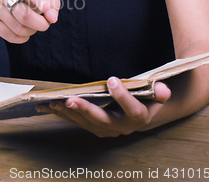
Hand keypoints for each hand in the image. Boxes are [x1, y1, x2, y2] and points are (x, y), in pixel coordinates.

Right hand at [0, 0, 60, 42]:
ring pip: (18, 28)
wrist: (5, 4)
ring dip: (31, 31)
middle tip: (46, 25)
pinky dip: (22, 38)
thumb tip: (52, 17)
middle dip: (40, 24)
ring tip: (33, 27)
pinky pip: (10, 36)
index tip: (46, 9)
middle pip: (23, 15)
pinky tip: (24, 33)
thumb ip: (52, 4)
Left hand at [36, 77, 170, 136]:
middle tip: (70, 101)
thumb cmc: (148, 99)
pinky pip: (75, 121)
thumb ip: (159, 92)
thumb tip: (163, 89)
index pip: (133, 110)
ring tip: (53, 102)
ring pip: (85, 122)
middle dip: (85, 111)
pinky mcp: (93, 127)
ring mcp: (105, 129)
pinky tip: (45, 106)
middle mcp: (121, 127)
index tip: (111, 79)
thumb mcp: (157, 94)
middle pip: (102, 120)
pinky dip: (60, 113)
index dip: (123, 96)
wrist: (143, 116)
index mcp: (139, 117)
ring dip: (67, 113)